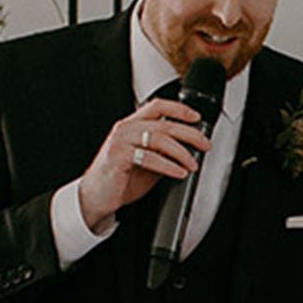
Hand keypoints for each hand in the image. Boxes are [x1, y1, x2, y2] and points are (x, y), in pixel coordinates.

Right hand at [78, 97, 210, 231]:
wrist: (97, 197)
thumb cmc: (122, 178)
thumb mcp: (150, 162)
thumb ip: (165, 152)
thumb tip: (190, 149)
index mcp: (133, 125)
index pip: (157, 106)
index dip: (179, 109)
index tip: (197, 118)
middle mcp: (126, 129)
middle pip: (164, 124)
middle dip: (190, 134)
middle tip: (205, 145)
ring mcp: (121, 142)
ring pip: (159, 138)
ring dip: (181, 152)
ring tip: (193, 164)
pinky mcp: (118, 157)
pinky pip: (149, 157)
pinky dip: (168, 166)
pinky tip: (179, 172)